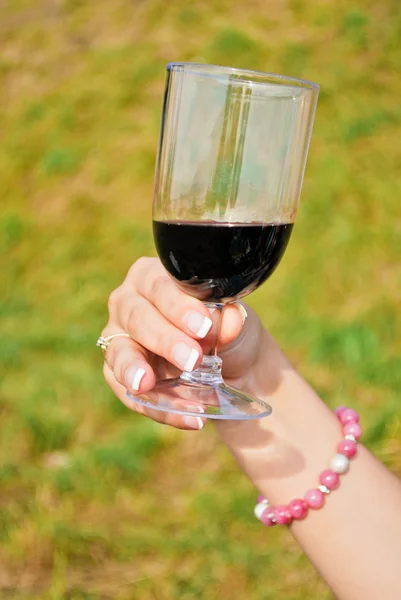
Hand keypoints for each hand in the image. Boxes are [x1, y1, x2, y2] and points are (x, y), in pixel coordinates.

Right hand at [101, 257, 266, 428]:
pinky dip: (159, 408)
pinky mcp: (117, 374)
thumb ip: (230, 320)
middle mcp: (129, 302)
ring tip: (146, 385)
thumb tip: (229, 320)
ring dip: (135, 370)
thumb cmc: (225, 330)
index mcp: (154, 277)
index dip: (178, 306)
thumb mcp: (236, 322)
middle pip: (137, 317)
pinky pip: (131, 394)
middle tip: (192, 360)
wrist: (230, 365)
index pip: (159, 285)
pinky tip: (189, 418)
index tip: (203, 327)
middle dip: (164, 340)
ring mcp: (119, 339)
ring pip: (120, 353)